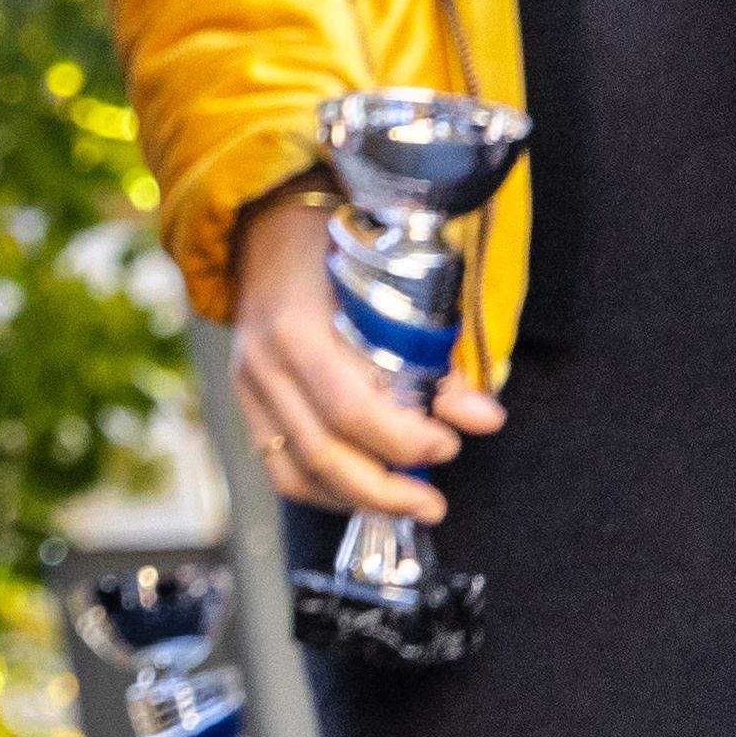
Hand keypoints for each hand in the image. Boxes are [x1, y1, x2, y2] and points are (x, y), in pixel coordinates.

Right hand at [229, 185, 496, 521]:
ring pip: (298, 472)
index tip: (448, 444)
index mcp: (296, 328)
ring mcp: (249, 388)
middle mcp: (263, 364)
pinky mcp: (248, 407)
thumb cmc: (343, 260)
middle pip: (322, 451)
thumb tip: (487, 419)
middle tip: (434, 502)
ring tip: (407, 506)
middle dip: (385, 490)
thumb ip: (437, 361)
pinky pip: (281, 472)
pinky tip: (364, 494)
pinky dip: (325, 494)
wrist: (270, 231)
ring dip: (358, 501)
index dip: (403, 439)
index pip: (348, 407)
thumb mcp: (393, 294)